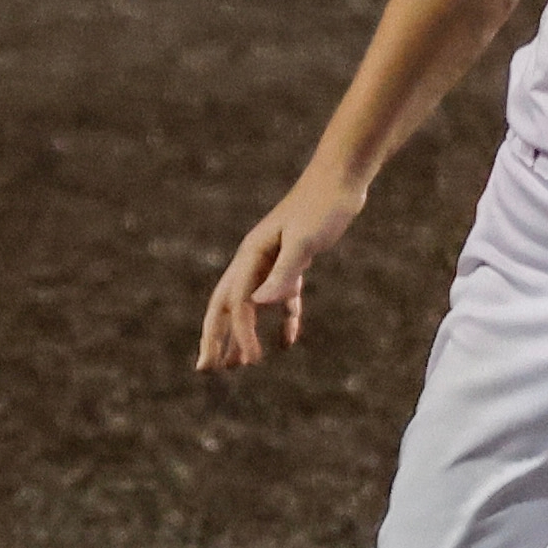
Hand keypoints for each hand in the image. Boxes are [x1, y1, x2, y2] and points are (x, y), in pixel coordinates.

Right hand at [199, 173, 366, 371]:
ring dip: (242, 334)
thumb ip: (282, 273)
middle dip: (216, 338)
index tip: (250, 362)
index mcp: (251, 256)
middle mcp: (255, 260)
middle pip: (227, 306)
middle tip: (206, 369)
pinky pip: (282, 297)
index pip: (238, 303)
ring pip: (250, 305)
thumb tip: (257, 305)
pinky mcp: (294, 260)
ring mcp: (272, 261)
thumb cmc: (322, 206)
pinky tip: (289, 340)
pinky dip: (283, 320)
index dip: (241, 334)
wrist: (341, 178)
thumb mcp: (304, 241)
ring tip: (237, 364)